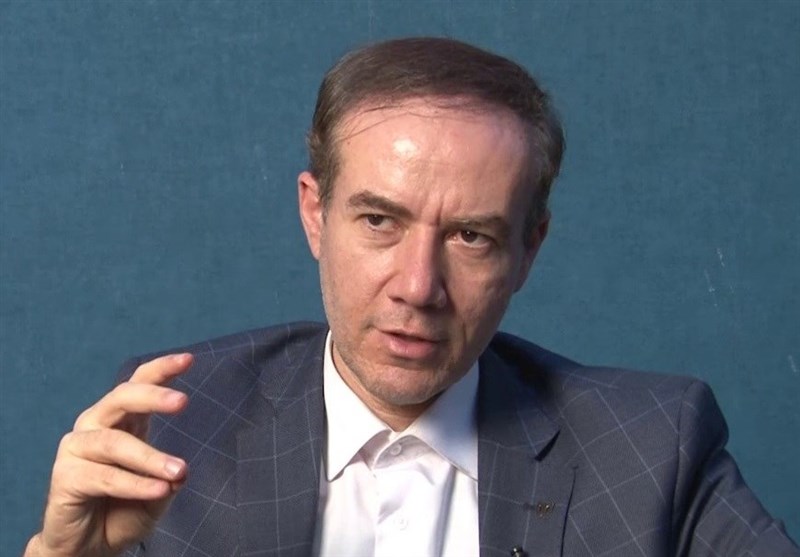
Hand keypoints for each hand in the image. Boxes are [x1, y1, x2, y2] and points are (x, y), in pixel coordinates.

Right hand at [25, 353, 192, 556]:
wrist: (89, 546)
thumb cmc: (124, 509)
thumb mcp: (159, 491)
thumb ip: (170, 477)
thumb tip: (181, 472)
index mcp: (123, 420)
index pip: (139, 384)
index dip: (161, 369)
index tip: (189, 359)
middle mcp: (97, 425)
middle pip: (122, 398)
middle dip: (153, 396)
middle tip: (183, 401)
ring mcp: (78, 448)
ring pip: (115, 442)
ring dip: (151, 457)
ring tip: (179, 471)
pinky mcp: (65, 476)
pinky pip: (104, 476)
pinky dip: (135, 484)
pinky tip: (158, 490)